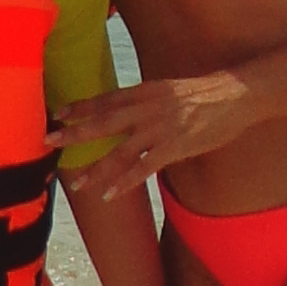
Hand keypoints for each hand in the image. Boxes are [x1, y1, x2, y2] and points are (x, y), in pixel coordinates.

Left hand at [53, 71, 256, 202]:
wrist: (236, 95)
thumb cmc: (205, 94)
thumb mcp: (169, 91)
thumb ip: (146, 103)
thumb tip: (126, 115)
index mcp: (146, 91)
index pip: (106, 98)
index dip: (81, 106)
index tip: (58, 113)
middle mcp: (149, 108)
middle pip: (105, 121)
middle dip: (76, 132)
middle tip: (50, 140)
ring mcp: (162, 128)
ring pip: (121, 150)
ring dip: (97, 168)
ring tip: (77, 183)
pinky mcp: (176, 146)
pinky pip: (145, 167)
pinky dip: (126, 181)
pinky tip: (110, 194)